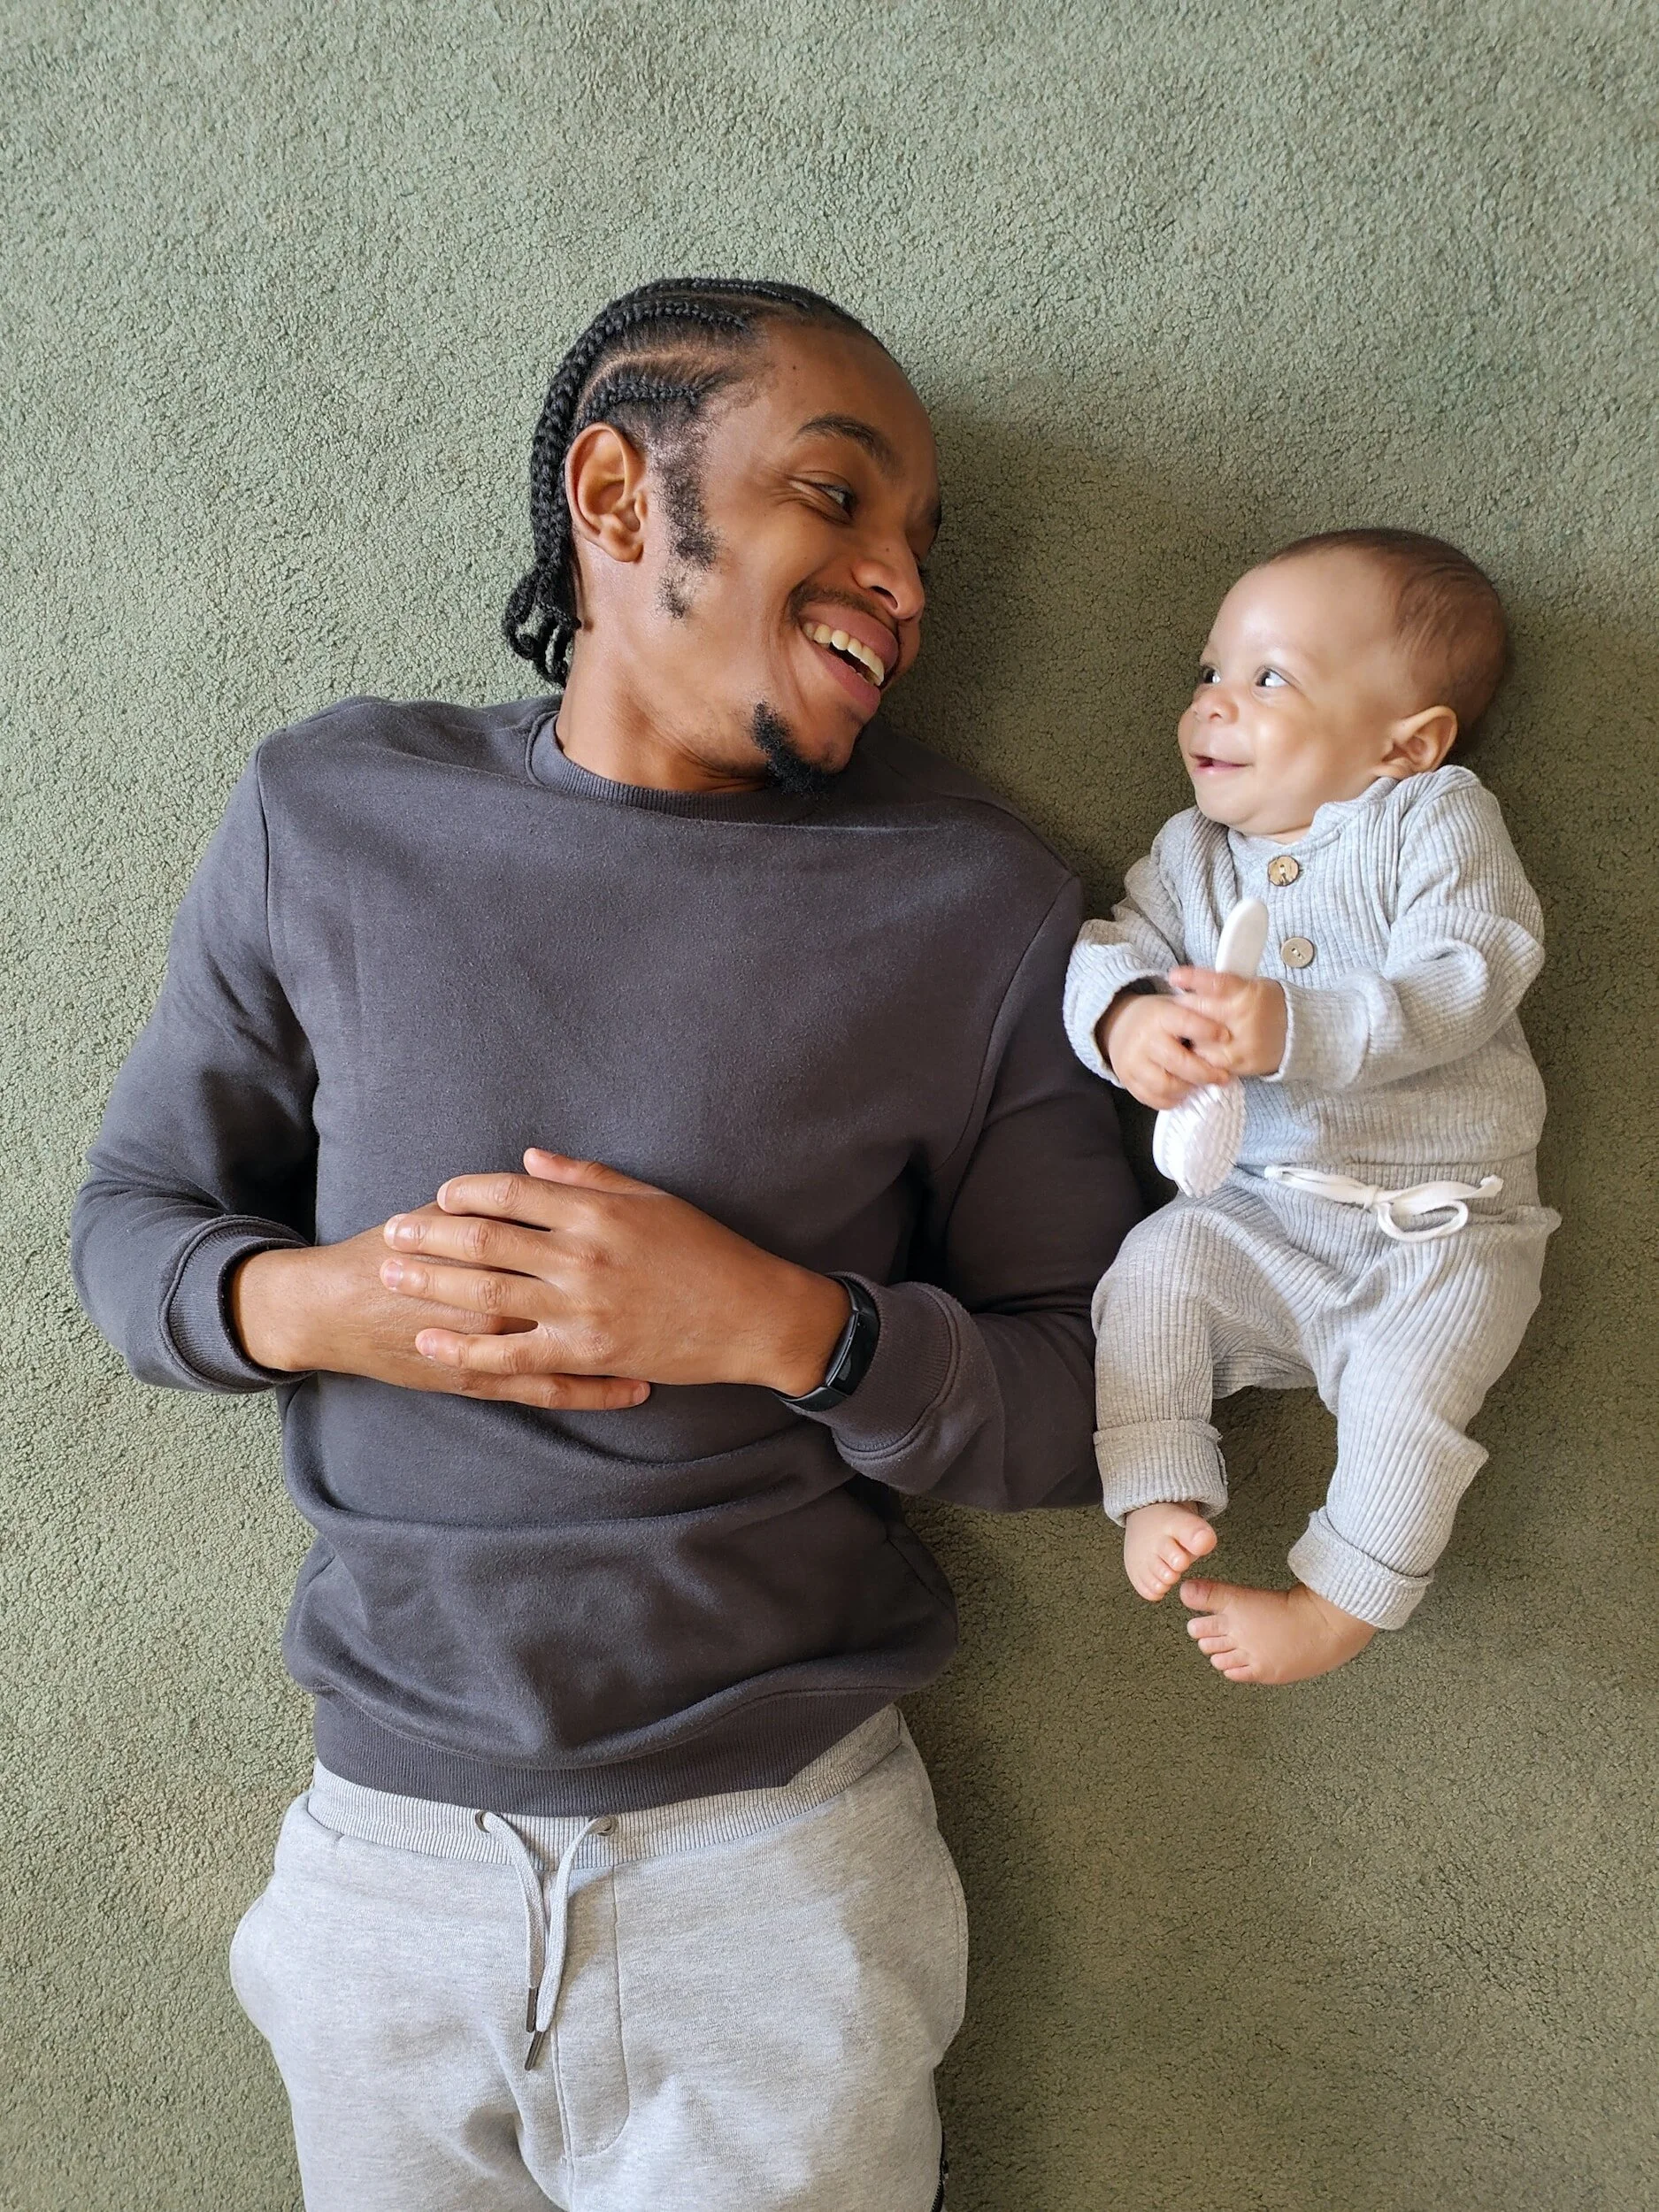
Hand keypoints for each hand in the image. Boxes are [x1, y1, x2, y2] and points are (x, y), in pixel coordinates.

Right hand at [229, 1213, 648, 1409]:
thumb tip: (543, 1172)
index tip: (675, 1245)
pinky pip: (547, 1392)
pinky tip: (635, 1390)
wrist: (331, 1307)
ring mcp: (489, 1347)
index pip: (568, 1241)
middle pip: (582, 1296)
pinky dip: (595, 1392)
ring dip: (631, 1349)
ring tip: (684, 1345)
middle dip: (639, 1296)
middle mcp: (496, 1298)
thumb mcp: (442, 1210)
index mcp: (491, 1247)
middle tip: (696, 1293)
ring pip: (574, 1349)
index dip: (626, 1245)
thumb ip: (496, 1197)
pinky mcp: (478, 1383)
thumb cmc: (391, 1249)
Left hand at [377, 1149, 851, 1406]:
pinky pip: (510, 1353)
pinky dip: (464, 1347)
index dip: (467, 1191)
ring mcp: (580, 1307)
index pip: (512, 1192)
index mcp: (597, 1211)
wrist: (751, 1316)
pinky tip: (431, 1340)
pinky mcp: (584, 1353)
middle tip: (392, 1230)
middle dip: (431, 1232)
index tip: (440, 1194)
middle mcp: (582, 1255)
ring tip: (393, 1272)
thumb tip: (530, 1160)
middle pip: (486, 1238)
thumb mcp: (653, 1199)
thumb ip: (588, 1178)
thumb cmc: (707, 1251)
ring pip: (486, 1290)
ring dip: (432, 1280)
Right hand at [1098, 989, 1232, 1109]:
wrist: (1117, 1025)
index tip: (1226, 1037)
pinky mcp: (1127, 1080)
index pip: (1186, 1023)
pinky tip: (1183, 1093)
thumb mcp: (1173, 1005)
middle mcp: (1145, 1039)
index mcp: (1159, 1016)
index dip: (1208, 1031)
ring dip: (1188, 1089)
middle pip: (1179, 1063)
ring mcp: (1133, 1062)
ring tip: (1199, 1085)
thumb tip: (1230, 1029)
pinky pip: (1152, 1099)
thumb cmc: (1156, 1017)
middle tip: (1223, 1077)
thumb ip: (1197, 1015)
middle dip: (1206, 1073)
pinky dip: (1171, 1100)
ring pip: (1166, 1086)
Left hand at [1166, 969, 1287, 1079]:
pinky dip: (1200, 1054)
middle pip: (1200, 1012)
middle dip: (1183, 1008)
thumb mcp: (1250, 985)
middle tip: (1177, 1006)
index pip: (1216, 984)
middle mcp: (1244, 1019)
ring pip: (1199, 1039)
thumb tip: (1188, 982)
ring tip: (1188, 1028)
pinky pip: (1208, 1061)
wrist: (1294, 1033)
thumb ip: (1222, 985)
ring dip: (1188, 1034)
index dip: (1193, 979)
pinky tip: (1200, 1046)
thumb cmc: (1265, 1004)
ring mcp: (1242, 1044)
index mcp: (1247, 993)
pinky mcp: (1240, 1064)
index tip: (1174, 977)